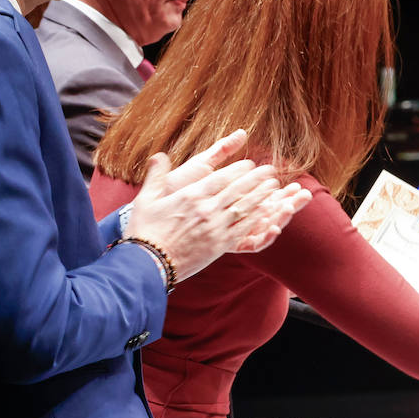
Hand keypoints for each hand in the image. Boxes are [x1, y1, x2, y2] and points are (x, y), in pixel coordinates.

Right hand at [125, 129, 311, 281]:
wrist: (147, 262)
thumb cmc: (144, 231)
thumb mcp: (146, 198)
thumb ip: (156, 175)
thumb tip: (159, 155)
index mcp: (190, 196)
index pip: (221, 178)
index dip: (239, 170)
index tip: (251, 164)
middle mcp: (206, 210)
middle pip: (237, 190)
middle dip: (256, 179)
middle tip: (271, 170)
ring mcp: (215, 228)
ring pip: (244, 208)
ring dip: (261, 196)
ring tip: (274, 187)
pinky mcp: (219, 245)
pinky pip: (243, 229)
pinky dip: (257, 219)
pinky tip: (268, 212)